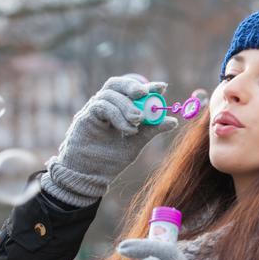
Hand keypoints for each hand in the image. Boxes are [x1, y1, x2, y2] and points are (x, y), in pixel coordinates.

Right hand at [41, 76, 177, 206]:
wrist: (90, 175)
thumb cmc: (110, 160)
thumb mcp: (136, 143)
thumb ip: (151, 130)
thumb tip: (173, 121)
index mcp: (116, 108)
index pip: (130, 90)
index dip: (146, 86)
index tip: (162, 87)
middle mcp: (104, 105)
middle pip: (116, 84)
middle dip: (132, 86)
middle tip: (145, 93)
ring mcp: (93, 110)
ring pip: (110, 94)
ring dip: (127, 106)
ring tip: (138, 121)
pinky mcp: (85, 117)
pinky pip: (102, 106)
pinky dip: (117, 115)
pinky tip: (128, 129)